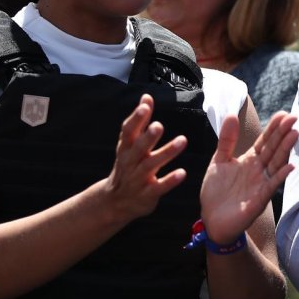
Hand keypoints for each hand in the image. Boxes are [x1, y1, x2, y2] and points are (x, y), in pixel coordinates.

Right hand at [104, 94, 187, 221]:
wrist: (116, 201)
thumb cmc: (128, 165)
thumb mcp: (130, 144)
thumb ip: (140, 121)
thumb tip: (146, 97)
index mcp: (126, 148)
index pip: (128, 131)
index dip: (136, 119)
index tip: (145, 106)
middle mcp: (130, 162)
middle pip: (138, 148)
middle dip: (148, 137)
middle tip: (159, 126)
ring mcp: (138, 178)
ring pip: (151, 165)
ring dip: (166, 153)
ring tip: (182, 140)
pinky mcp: (147, 193)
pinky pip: (159, 187)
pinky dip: (170, 181)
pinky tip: (182, 173)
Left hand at [199, 111, 297, 244]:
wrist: (211, 219)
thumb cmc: (216, 191)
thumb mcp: (219, 161)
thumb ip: (226, 140)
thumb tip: (231, 114)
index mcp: (250, 159)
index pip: (265, 140)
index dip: (273, 128)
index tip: (283, 114)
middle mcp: (259, 169)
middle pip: (273, 148)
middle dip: (282, 134)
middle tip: (293, 118)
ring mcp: (261, 183)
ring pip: (276, 163)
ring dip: (285, 149)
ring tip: (294, 134)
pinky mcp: (260, 199)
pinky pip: (272, 185)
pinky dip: (281, 176)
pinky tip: (290, 166)